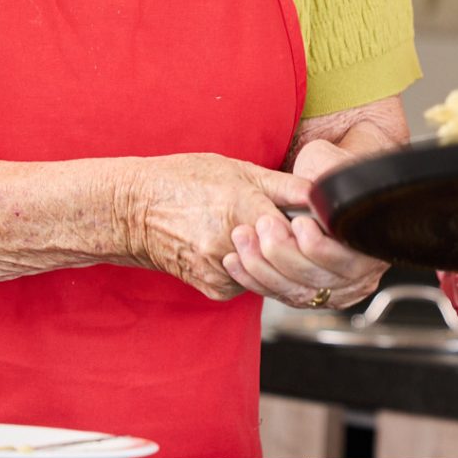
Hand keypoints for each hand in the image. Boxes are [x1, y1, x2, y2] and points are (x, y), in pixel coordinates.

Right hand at [115, 153, 308, 300]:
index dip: (312, 228)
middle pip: (286, 255)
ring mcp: (222, 269)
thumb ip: (284, 185)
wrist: (135, 209)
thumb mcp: (237, 169)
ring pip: (270, 273)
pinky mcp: (215, 288)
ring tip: (259, 234)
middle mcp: (232, 242)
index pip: (298, 231)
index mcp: (242, 206)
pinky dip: (251, 270)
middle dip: (295, 245)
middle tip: (292, 230)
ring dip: (273, 259)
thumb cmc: (184, 180)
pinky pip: (249, 284)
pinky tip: (236, 248)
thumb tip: (323, 193)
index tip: (315, 222)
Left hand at [225, 135, 389, 307]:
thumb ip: (328, 173)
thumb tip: (315, 190)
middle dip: (284, 254)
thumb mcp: (331, 162)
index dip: (320, 247)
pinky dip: (253, 279)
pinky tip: (233, 261)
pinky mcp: (304, 292)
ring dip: (262, 267)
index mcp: (370, 243)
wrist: (322, 187)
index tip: (298, 223)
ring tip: (242, 238)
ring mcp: (330, 288)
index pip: (347, 257)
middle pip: (318, 278)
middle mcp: (356, 273)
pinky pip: (277, 293)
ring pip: (294, 291)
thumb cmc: (328, 171)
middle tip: (263, 226)